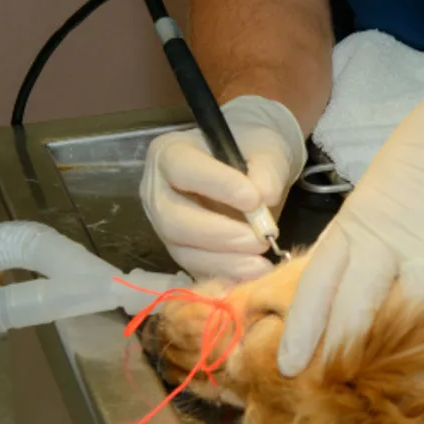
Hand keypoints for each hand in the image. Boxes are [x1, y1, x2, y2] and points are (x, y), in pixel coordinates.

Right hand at [140, 95, 306, 280]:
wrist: (253, 166)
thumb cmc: (253, 149)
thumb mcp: (266, 148)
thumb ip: (267, 169)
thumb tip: (264, 199)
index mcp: (170, 154)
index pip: (183, 169)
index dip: (216, 186)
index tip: (254, 200)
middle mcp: (157, 191)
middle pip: (174, 220)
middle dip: (218, 235)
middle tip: (259, 240)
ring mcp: (164, 225)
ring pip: (183, 250)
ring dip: (224, 261)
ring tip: (261, 264)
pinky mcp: (180, 250)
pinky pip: (195, 268)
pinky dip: (224, 274)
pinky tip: (252, 275)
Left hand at [276, 26, 423, 376]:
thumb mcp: (375, 196)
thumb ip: (359, 242)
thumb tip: (339, 292)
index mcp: (355, 226)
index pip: (317, 281)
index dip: (302, 326)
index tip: (289, 364)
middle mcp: (386, 238)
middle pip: (356, 301)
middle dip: (343, 347)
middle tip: (337, 387)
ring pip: (410, 301)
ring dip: (407, 345)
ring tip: (403, 386)